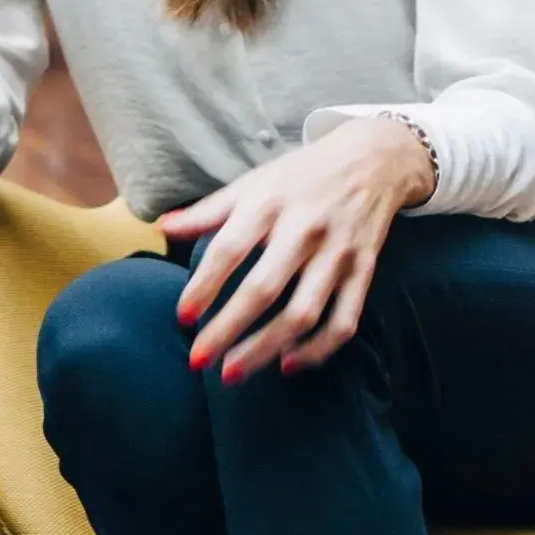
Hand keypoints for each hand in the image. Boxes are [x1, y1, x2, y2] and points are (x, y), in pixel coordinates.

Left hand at [156, 118, 435, 383]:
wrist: (372, 161)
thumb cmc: (300, 176)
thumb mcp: (252, 182)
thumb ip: (208, 211)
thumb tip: (162, 227)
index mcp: (269, 204)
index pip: (230, 249)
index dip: (204, 285)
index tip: (183, 317)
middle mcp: (304, 230)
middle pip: (264, 289)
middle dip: (229, 329)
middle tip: (200, 360)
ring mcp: (337, 254)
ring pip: (303, 313)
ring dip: (267, 348)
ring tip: (233, 373)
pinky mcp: (364, 272)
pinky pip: (343, 320)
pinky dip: (318, 349)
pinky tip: (287, 365)